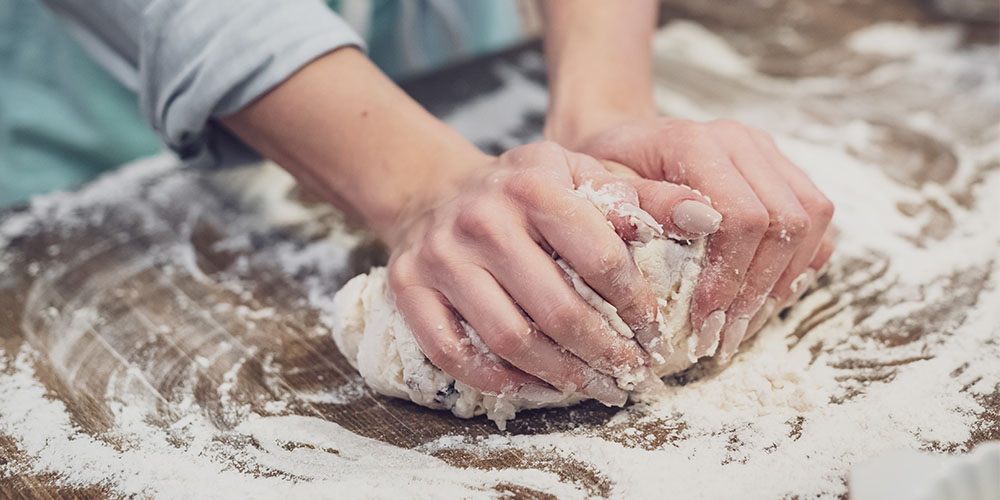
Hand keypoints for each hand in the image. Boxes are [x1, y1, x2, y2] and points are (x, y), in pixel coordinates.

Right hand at [383, 142, 717, 403]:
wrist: (437, 190)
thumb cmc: (524, 190)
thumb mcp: (583, 175)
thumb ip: (645, 196)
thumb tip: (708, 217)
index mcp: (534, 184)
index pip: (600, 258)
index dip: (636, 305)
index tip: (655, 332)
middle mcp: (483, 219)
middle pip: (557, 309)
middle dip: (605, 353)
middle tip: (632, 374)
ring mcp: (442, 256)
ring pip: (509, 339)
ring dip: (560, 375)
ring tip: (595, 387)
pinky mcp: (410, 287)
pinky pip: (454, 352)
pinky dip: (498, 379)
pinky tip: (533, 385)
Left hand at [559, 118, 834, 360]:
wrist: (620, 146)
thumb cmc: (604, 175)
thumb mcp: (601, 192)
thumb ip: (642, 205)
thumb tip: (699, 223)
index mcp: (695, 142)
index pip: (742, 216)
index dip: (730, 278)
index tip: (704, 324)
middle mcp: (741, 141)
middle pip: (785, 221)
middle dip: (757, 291)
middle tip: (723, 339)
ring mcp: (767, 153)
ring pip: (812, 219)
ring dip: (783, 282)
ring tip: (743, 326)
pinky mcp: (782, 170)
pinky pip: (816, 220)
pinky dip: (799, 265)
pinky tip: (762, 299)